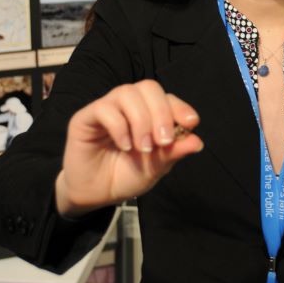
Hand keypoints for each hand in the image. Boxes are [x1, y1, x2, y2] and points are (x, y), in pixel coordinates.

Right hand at [55, 80, 202, 215]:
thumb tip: (197, 141)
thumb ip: (173, 152)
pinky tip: (125, 146)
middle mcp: (129, 106)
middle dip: (161, 112)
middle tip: (163, 141)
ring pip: (127, 92)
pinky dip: (119, 127)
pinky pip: (104, 108)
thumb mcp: (156, 168)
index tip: (191, 123)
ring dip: (141, 120)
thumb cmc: (125, 176)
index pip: (166, 98)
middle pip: (148, 87)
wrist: (96, 195)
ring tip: (143, 148)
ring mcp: (107, 108)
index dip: (180, 107)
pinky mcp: (86, 117)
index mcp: (149, 113)